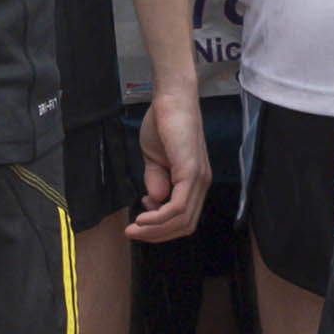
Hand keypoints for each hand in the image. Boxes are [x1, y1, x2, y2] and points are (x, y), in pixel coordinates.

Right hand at [129, 83, 209, 245]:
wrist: (170, 99)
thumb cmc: (163, 124)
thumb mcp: (154, 160)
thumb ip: (156, 181)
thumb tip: (155, 202)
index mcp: (194, 182)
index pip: (183, 219)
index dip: (160, 227)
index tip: (140, 220)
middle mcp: (200, 184)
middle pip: (184, 225)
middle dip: (157, 235)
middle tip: (132, 233)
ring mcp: (198, 179)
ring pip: (181, 221)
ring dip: (155, 230)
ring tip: (134, 228)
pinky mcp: (191, 172)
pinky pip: (178, 207)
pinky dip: (160, 218)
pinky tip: (143, 216)